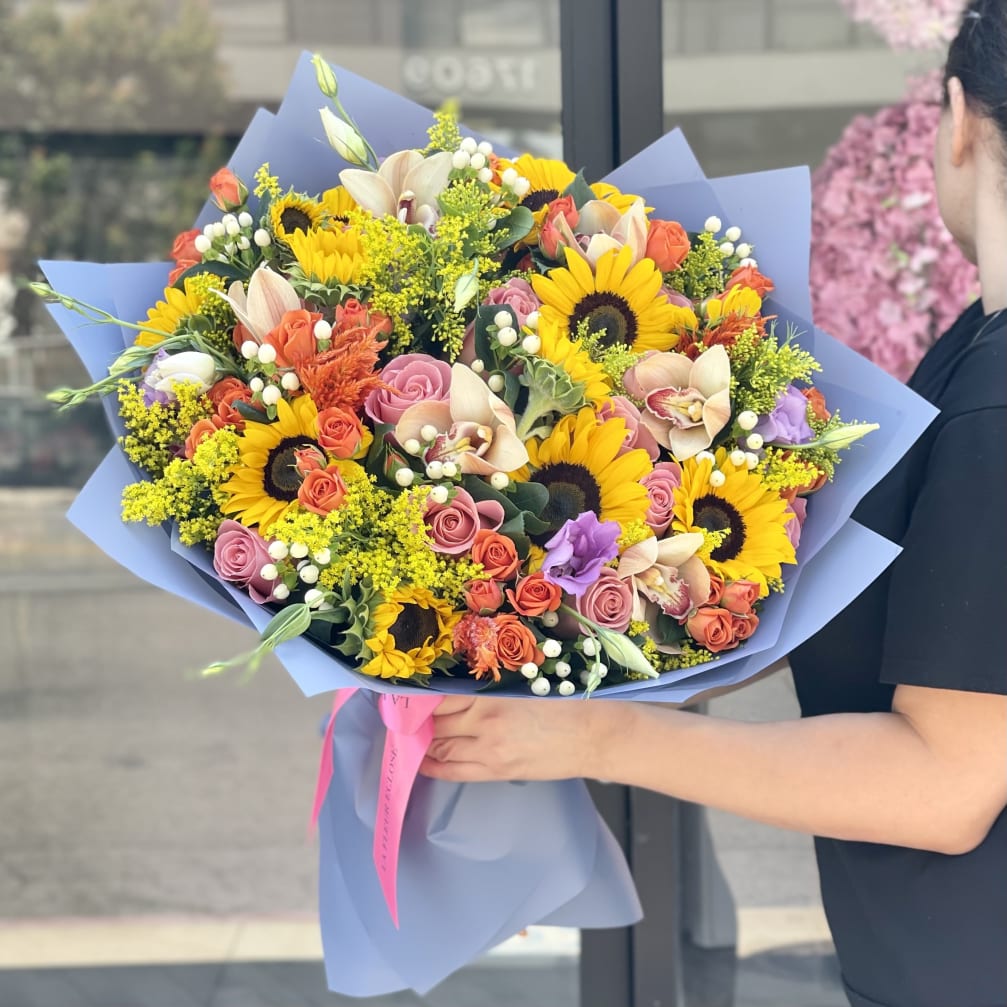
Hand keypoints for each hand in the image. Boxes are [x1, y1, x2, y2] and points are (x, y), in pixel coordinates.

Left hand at [421, 695, 623, 782]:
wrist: (594, 735)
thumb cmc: (565, 700)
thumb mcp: (523, 681)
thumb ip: (488, 684)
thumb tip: (454, 683)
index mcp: (491, 694)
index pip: (438, 696)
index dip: (417, 696)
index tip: (404, 692)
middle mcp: (484, 722)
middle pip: (434, 722)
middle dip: (415, 718)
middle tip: (402, 711)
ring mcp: (488, 751)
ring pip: (440, 746)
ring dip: (422, 740)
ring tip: (410, 732)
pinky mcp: (497, 771)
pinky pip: (452, 771)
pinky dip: (432, 765)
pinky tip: (422, 759)